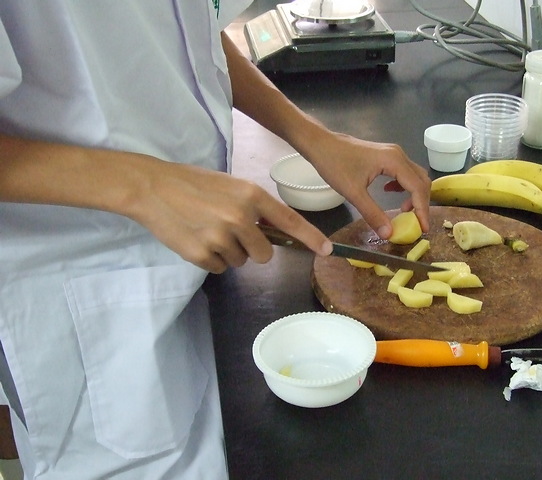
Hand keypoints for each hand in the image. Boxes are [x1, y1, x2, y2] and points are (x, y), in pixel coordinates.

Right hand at [126, 159, 331, 272]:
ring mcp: (221, 238)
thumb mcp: (229, 186)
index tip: (327, 250)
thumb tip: (271, 230)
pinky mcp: (202, 255)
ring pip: (240, 262)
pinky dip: (210, 259)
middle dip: (252, 249)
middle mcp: (240, 217)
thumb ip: (252, 206)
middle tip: (231, 233)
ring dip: (229, 252)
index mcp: (251, 195)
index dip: (310, 237)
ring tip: (207, 230)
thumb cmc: (192, 183)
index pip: (289, 221)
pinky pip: (219, 268)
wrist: (151, 188)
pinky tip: (196, 239)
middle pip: (264, 254)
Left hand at [301, 132, 430, 238]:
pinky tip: (390, 193)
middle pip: (421, 180)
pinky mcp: (385, 155)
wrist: (320, 144)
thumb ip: (373, 213)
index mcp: (394, 161)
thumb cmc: (335, 164)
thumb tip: (389, 233)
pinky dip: (403, 186)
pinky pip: (403, 172)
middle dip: (421, 203)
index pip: (418, 188)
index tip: (422, 228)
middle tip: (415, 222)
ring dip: (413, 194)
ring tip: (404, 211)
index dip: (422, 210)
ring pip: (414, 176)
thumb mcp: (353, 193)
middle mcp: (398, 155)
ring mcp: (392, 153)